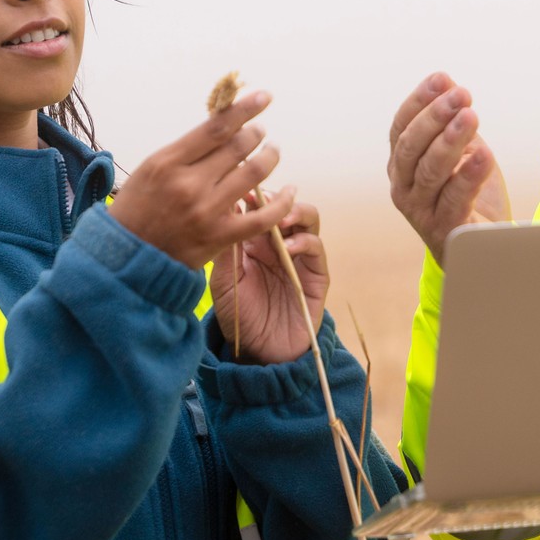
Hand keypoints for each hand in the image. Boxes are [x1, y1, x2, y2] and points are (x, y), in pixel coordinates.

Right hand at [108, 90, 294, 270]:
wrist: (127, 257)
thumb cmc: (137, 208)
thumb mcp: (152, 169)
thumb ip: (187, 150)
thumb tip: (225, 128)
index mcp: (168, 162)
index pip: (216, 127)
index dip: (245, 109)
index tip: (263, 97)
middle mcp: (189, 185)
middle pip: (239, 147)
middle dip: (256, 133)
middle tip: (260, 131)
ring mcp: (206, 212)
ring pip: (254, 174)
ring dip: (270, 156)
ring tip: (272, 150)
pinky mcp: (220, 237)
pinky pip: (263, 217)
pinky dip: (282, 202)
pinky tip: (290, 191)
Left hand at [210, 195, 327, 363]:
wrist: (259, 352)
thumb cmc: (238, 317)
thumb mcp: (223, 281)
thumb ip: (227, 248)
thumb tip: (228, 209)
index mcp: (255, 242)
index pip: (260, 208)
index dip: (254, 195)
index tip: (242, 188)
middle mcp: (279, 244)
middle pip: (287, 206)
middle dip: (278, 198)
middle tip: (265, 198)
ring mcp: (300, 257)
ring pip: (308, 219)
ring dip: (297, 212)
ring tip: (281, 219)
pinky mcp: (317, 274)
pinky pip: (316, 248)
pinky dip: (305, 242)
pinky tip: (288, 249)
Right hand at [387, 72, 511, 266]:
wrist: (482, 247)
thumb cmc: (466, 194)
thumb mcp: (460, 151)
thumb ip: (450, 120)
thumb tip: (445, 80)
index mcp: (401, 163)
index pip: (401, 127)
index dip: (419, 101)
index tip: (441, 79)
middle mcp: (403, 186)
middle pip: (411, 147)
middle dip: (435, 117)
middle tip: (461, 95)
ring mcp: (420, 211)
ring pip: (430, 172)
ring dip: (451, 141)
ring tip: (471, 117)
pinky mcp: (444, 231)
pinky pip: (455, 200)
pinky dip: (469, 176)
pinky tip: (485, 155)